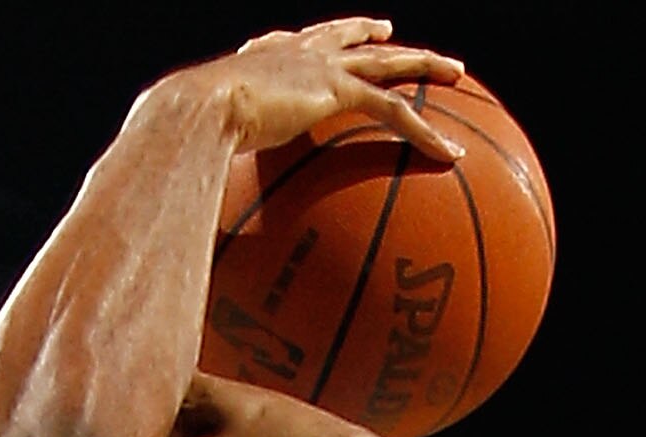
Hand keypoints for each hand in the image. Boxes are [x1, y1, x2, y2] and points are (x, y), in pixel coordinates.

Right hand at [184, 19, 463, 161]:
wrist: (197, 109)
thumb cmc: (190, 130)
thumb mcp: (209, 140)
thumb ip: (222, 156)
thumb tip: (204, 194)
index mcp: (267, 57)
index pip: (305, 39)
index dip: (328, 34)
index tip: (343, 32)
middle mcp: (297, 51)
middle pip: (351, 38)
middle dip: (379, 36)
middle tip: (398, 35)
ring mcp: (321, 66)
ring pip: (387, 61)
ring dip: (424, 67)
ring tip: (455, 72)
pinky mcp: (336, 89)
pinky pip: (393, 111)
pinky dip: (424, 132)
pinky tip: (450, 153)